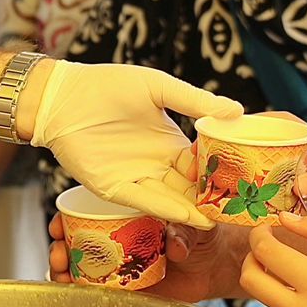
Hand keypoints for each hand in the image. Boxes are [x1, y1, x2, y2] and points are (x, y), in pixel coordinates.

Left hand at [26, 62, 242, 225]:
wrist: (63, 97)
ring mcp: (136, 179)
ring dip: (191, 211)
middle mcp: (157, 166)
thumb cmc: (108, 86)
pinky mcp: (115, 188)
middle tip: (237, 210)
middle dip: (210, 200)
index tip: (242, 180)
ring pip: (170, 200)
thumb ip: (195, 101)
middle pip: (189, 189)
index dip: (219, 173)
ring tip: (216, 220)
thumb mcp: (158, 88)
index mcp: (170, 144)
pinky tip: (186, 215)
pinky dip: (166, 209)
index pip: (200, 165)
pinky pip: (144, 201)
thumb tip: (237, 110)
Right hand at [48, 184, 243, 303]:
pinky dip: (81, 290)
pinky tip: (74, 289)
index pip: (88, 214)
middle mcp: (119, 240)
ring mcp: (121, 266)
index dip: (67, 217)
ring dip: (64, 269)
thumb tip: (173, 245)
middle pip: (76, 242)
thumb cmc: (205, 234)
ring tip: (62, 271)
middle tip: (58, 249)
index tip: (59, 221)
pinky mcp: (127, 290)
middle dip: (58, 246)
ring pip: (81, 268)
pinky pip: (99, 291)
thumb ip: (185, 233)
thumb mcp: (196, 226)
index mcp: (128, 217)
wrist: (217, 265)